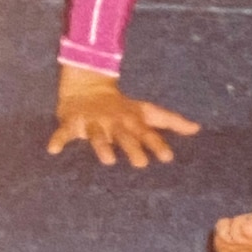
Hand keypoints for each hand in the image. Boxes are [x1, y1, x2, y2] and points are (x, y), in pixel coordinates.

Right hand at [47, 64, 200, 167]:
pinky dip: (59, 139)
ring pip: (97, 135)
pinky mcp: (72, 122)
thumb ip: (171, 121)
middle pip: (124, 136)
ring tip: (107, 160)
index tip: (168, 158)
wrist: (88, 87)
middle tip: (141, 163)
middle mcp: (114, 121)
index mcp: (132, 120)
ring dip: (102, 146)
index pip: (147, 132)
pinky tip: (54, 150)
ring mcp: (93, 121)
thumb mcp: (147, 112)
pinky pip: (63, 132)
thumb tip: (197, 129)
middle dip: (132, 147)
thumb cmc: (123, 107)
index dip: (157, 144)